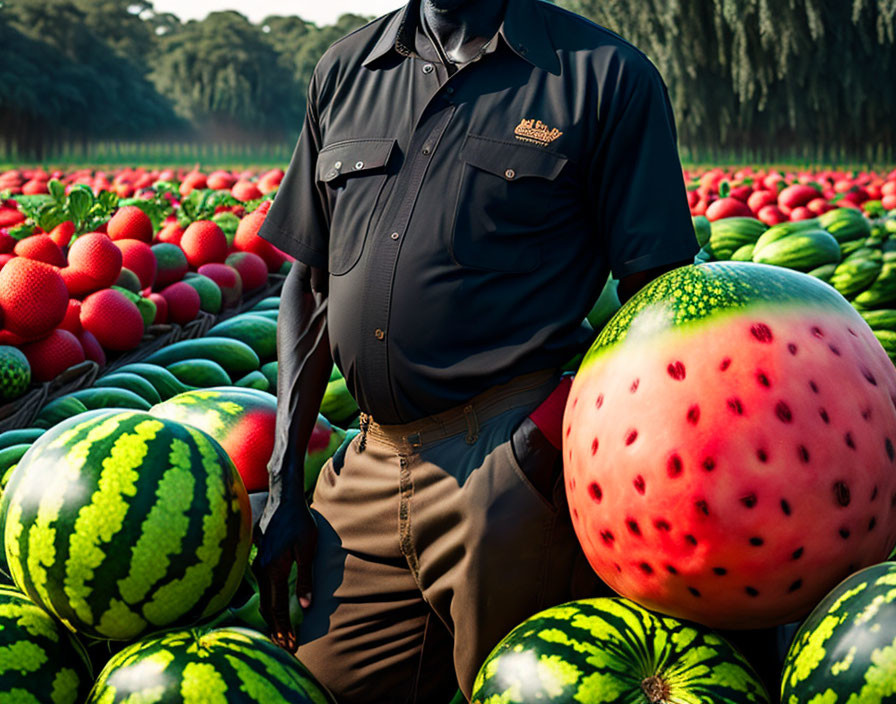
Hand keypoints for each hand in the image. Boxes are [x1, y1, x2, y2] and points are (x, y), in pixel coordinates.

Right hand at [255, 497, 316, 650]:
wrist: (283, 499)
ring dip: (272, 617)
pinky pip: (262, 588)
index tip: (290, 644)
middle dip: (276, 629)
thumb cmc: (300, 522)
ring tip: (281, 634)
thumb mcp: (308, 550)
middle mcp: (261, 570)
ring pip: (262, 599)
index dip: (283, 628)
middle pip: (266, 608)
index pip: (277, 607)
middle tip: (286, 647)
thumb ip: (305, 579)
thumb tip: (305, 607)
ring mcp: (258, 564)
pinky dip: (269, 603)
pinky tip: (275, 610)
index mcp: (273, 569)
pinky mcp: (259, 559)